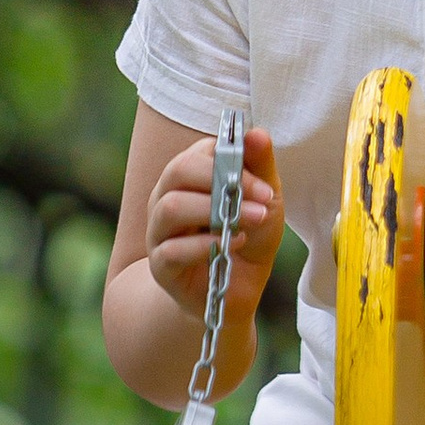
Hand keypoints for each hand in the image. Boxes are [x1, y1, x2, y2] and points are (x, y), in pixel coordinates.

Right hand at [146, 126, 282, 321]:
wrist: (236, 291)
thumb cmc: (248, 237)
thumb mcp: (265, 200)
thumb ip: (260, 168)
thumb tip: (256, 133)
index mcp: (191, 177)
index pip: (200, 151)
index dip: (234, 161)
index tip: (265, 186)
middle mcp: (168, 197)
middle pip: (177, 171)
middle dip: (221, 181)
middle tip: (263, 200)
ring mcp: (159, 231)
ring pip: (170, 207)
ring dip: (216, 212)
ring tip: (252, 221)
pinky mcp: (160, 265)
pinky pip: (171, 249)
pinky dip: (204, 246)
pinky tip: (231, 245)